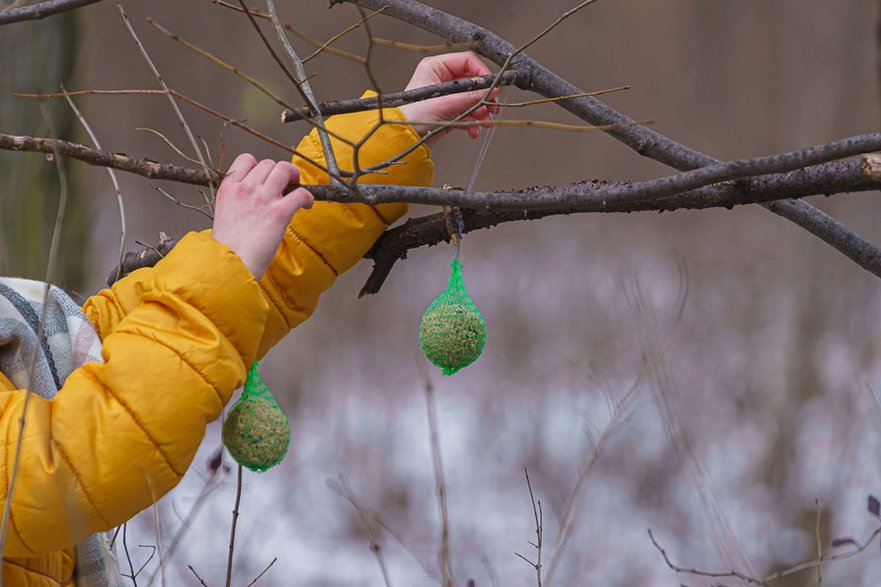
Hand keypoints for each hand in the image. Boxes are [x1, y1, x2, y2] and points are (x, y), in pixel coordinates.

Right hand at [212, 153, 313, 278]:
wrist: (230, 264)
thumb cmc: (228, 246)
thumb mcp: (224, 214)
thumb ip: (237, 200)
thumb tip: (254, 199)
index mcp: (229, 187)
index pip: (246, 159)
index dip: (259, 165)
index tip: (265, 177)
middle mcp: (246, 188)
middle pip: (268, 164)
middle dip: (279, 171)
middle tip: (286, 183)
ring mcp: (263, 198)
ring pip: (284, 170)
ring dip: (294, 175)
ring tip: (297, 186)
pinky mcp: (279, 212)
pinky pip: (301, 193)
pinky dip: (308, 197)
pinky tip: (307, 205)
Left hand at [398, 52, 499, 146]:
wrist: (405, 139)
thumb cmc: (414, 116)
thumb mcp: (447, 103)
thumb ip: (472, 95)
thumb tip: (493, 89)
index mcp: (436, 67)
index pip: (467, 61)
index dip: (482, 72)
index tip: (493, 85)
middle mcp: (441, 79)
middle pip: (472, 82)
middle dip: (484, 97)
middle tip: (493, 107)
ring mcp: (446, 97)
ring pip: (472, 99)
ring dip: (481, 113)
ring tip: (485, 123)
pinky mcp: (448, 112)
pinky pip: (467, 113)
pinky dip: (473, 122)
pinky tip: (473, 131)